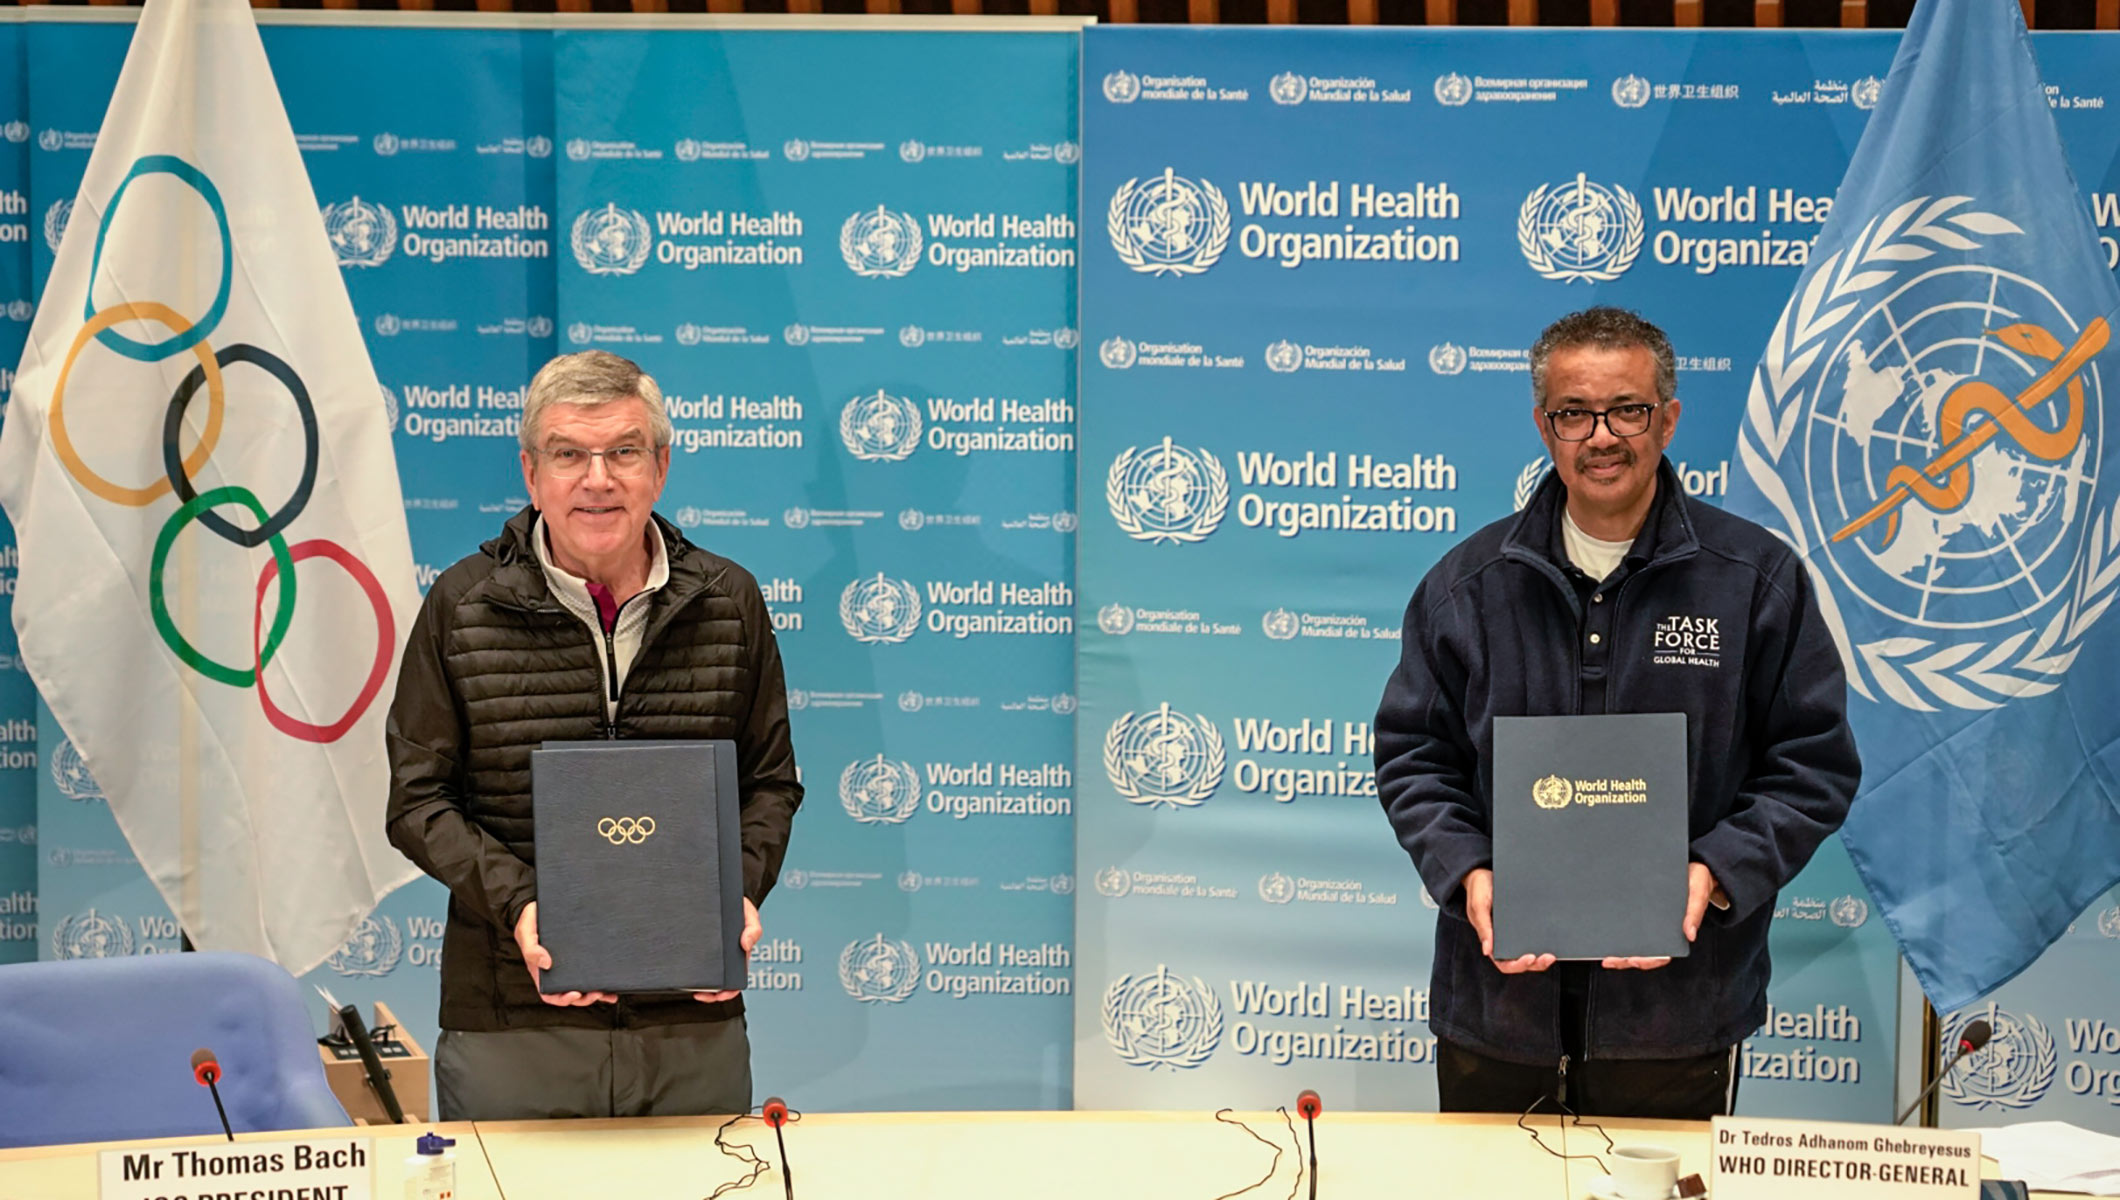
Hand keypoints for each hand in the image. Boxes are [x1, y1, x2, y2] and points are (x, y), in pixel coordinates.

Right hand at [515, 901, 616, 1005]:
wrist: (540, 907)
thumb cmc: (530, 922)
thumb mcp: (525, 932)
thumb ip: (531, 950)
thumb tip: (547, 964)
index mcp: (541, 972)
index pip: (550, 994)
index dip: (562, 999)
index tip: (575, 994)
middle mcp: (557, 972)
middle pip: (570, 994)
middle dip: (584, 998)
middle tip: (597, 993)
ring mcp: (570, 965)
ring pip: (583, 987)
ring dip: (596, 994)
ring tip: (607, 993)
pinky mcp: (582, 956)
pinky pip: (592, 971)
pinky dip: (603, 981)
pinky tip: (613, 985)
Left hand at [694, 897, 761, 1002]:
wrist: (725, 896)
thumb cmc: (740, 908)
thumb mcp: (751, 916)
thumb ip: (753, 930)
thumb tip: (746, 945)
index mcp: (739, 956)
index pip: (735, 981)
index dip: (727, 992)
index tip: (717, 995)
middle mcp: (725, 958)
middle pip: (719, 983)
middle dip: (710, 994)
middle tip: (699, 995)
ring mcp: (712, 954)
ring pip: (706, 976)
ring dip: (699, 985)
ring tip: (690, 988)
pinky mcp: (700, 947)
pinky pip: (695, 962)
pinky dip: (690, 970)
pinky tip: (682, 971)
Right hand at [1464, 867, 1554, 974]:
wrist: (1485, 873)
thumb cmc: (1478, 890)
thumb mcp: (1478, 906)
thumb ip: (1483, 928)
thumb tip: (1487, 951)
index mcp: (1490, 940)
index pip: (1503, 962)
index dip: (1517, 965)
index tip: (1529, 957)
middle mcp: (1503, 940)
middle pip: (1520, 962)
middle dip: (1535, 964)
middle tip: (1548, 957)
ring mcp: (1514, 934)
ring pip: (1529, 954)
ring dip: (1541, 959)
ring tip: (1552, 955)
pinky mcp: (1523, 924)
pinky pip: (1533, 938)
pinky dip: (1543, 943)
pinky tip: (1552, 939)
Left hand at [1602, 863, 1717, 970]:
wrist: (1691, 865)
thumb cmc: (1697, 881)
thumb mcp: (1698, 893)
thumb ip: (1694, 913)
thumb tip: (1690, 935)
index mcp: (1676, 932)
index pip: (1661, 955)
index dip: (1647, 961)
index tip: (1634, 960)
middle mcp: (1660, 930)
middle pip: (1642, 951)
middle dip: (1625, 959)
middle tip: (1609, 960)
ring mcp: (1648, 921)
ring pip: (1631, 940)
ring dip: (1616, 948)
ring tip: (1600, 950)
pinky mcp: (1638, 908)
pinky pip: (1626, 920)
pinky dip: (1613, 926)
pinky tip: (1600, 924)